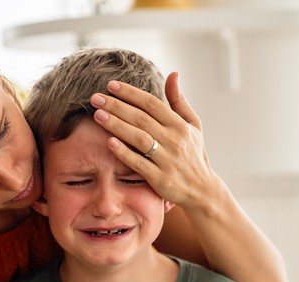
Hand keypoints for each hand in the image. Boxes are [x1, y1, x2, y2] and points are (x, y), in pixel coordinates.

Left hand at [90, 73, 224, 212]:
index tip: (111, 85)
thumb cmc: (194, 154)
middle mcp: (174, 140)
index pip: (152, 104)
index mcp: (180, 125)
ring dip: (117, 125)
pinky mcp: (160, 179)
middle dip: (117, 106)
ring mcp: (167, 160)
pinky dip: (124, 153)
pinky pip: (139, 164)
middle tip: (95, 98)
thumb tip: (173, 74)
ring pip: (139, 138)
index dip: (131, 93)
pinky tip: (109, 142)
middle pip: (141, 119)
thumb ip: (180, 101)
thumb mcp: (193, 125)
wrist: (202, 189)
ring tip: (97, 115)